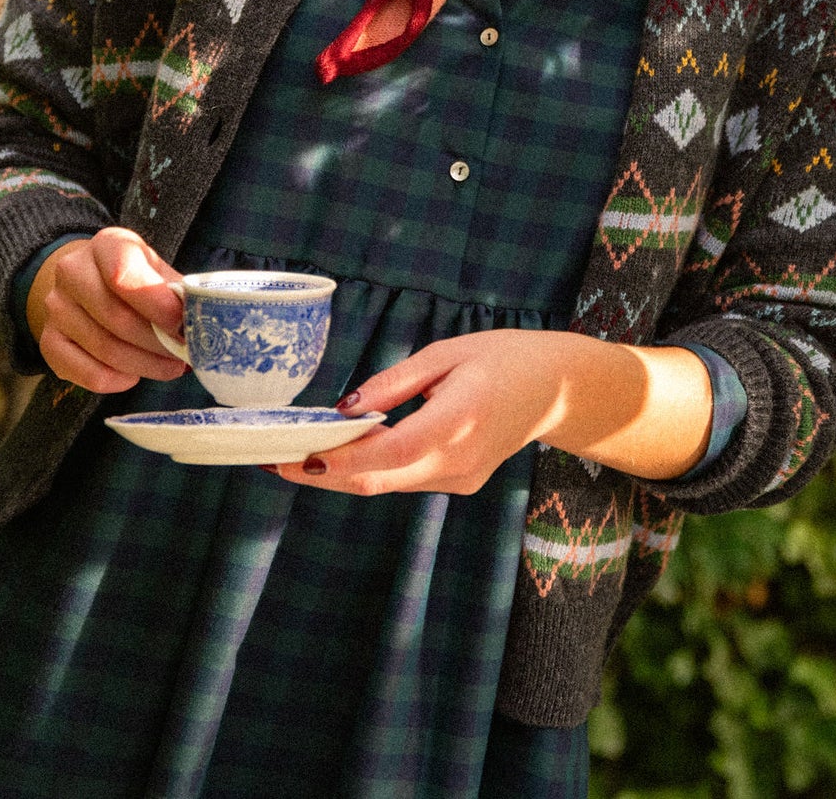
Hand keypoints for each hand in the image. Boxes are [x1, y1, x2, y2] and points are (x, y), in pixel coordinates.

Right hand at [27, 227, 186, 393]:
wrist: (87, 282)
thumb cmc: (134, 276)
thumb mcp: (157, 269)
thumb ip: (175, 291)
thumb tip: (200, 320)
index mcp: (105, 245)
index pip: (123, 273)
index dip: (156, 304)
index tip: (181, 324)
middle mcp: (72, 272)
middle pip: (116, 317)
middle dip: (157, 342)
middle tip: (184, 355)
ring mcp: (56, 308)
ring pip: (103, 348)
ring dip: (144, 364)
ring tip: (171, 367)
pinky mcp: (48, 341)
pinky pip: (83, 372)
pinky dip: (115, 380)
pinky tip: (135, 376)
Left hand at [265, 330, 712, 494]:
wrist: (558, 389)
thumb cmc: (504, 358)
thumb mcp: (448, 352)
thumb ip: (395, 381)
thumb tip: (347, 408)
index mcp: (458, 420)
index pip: (388, 453)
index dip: (340, 460)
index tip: (298, 456)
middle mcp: (457, 461)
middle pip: (377, 479)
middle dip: (324, 475)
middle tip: (276, 461)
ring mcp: (460, 479)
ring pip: (388, 483)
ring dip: (343, 473)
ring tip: (298, 454)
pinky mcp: (459, 482)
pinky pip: (405, 478)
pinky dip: (373, 468)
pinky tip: (345, 451)